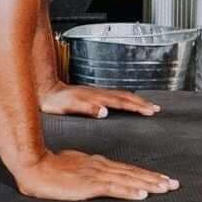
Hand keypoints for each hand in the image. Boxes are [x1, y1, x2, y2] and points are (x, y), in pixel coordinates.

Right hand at [13, 148, 178, 201]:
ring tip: (165, 188)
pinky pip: (114, 188)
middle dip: (155, 179)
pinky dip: (130, 190)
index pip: (126, 169)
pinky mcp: (89, 185)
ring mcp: (96, 175)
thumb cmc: (48, 168)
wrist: (34, 166)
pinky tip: (141, 194)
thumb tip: (95, 178)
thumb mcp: (72, 167)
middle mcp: (100, 167)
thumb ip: (86, 172)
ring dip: (148, 184)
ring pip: (129, 179)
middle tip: (174, 184)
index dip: (145, 175)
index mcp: (97, 163)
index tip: (161, 179)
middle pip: (133, 173)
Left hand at [38, 84, 160, 119]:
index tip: (151, 111)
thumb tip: (104, 111)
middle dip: (142, 102)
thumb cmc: (55, 101)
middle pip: (125, 96)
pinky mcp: (93, 95)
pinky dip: (125, 99)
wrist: (45, 90)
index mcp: (96, 98)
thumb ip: (87, 108)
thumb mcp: (69, 106)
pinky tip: (126, 103)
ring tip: (147, 105)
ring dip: (136, 100)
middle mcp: (98, 94)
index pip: (122, 102)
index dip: (137, 107)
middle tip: (156, 109)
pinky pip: (115, 96)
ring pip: (121, 95)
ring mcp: (96, 93)